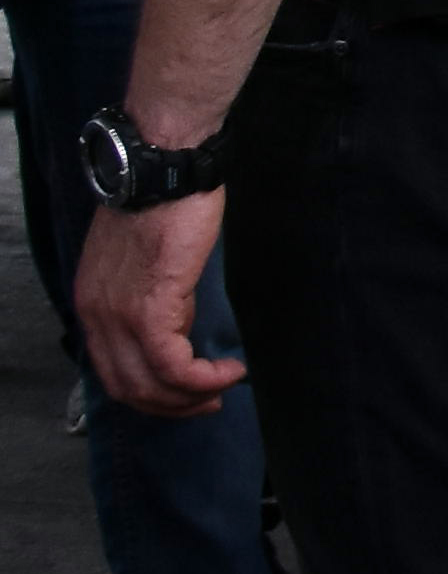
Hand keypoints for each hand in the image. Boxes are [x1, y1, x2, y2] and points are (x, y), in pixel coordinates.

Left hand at [73, 187, 243, 417]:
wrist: (163, 169)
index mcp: (92, 304)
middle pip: (128, 388)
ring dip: (191, 396)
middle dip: (172, 405)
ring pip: (149, 384)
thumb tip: (177, 320)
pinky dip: (203, 378)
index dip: (152, 391)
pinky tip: (229, 370)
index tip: (189, 391)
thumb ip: (151, 294)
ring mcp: (118, 315)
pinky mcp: (150, 308)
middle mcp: (96, 317)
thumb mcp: (145, 258)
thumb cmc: (164, 201)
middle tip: (210, 401)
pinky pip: (172, 365)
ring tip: (225, 385)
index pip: (113, 370)